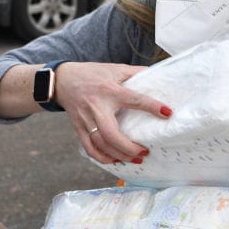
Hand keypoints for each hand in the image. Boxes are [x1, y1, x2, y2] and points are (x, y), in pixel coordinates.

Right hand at [53, 62, 171, 163]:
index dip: (151, 106)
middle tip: (144, 151)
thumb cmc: (91, 74)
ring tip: (135, 159)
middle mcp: (96, 107)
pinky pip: (89, 148)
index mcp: (109, 90)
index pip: (133, 99)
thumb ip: (134, 73)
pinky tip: (115, 160)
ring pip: (101, 144)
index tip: (167, 113)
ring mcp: (86, 120)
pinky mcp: (79, 128)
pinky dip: (102, 158)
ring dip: (119, 155)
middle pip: (111, 134)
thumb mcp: (114, 68)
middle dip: (129, 147)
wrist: (61, 80)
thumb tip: (156, 76)